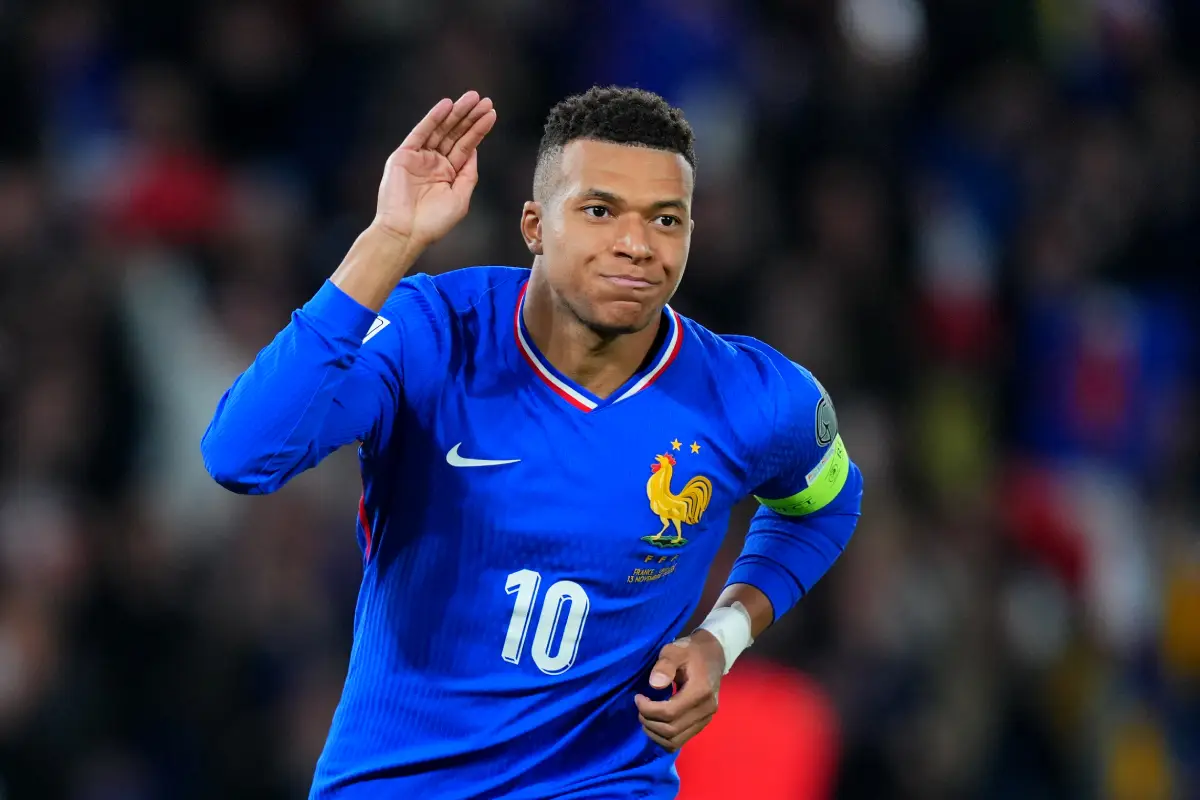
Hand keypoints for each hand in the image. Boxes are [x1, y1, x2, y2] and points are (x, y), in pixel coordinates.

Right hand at [373, 90, 496, 248]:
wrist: (406, 232)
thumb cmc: (433, 223)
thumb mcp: (460, 198)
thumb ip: (468, 174)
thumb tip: (475, 151)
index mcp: (449, 174)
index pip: (466, 146)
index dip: (478, 130)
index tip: (492, 113)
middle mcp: (434, 163)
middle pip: (455, 134)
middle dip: (470, 117)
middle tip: (485, 100)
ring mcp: (419, 158)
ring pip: (441, 130)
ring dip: (456, 113)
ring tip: (472, 98)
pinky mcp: (404, 155)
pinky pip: (421, 132)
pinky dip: (433, 118)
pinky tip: (447, 105)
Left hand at [634, 630, 724, 751]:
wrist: (712, 655)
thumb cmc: (691, 651)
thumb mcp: (675, 650)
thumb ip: (665, 665)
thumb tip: (654, 685)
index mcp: (700, 691)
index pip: (670, 712)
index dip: (648, 709)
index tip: (638, 697)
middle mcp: (706, 710)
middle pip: (671, 730)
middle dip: (649, 721)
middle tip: (640, 707)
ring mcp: (706, 719)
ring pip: (675, 741)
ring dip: (654, 733)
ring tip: (646, 716)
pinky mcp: (702, 724)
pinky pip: (680, 741)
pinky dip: (663, 737)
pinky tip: (655, 723)